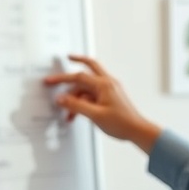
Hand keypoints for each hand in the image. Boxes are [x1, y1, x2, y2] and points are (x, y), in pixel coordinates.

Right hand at [43, 54, 160, 152]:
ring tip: (69, 113)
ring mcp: (110, 89)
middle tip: (67, 59)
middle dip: (77, 62)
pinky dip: (84, 101)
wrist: (137, 131)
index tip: (50, 81)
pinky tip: (78, 113)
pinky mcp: (111, 97)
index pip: (79, 77)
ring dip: (77, 97)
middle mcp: (108, 83)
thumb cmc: (122, 123)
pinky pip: (93, 94)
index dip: (62, 79)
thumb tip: (61, 99)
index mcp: (104, 84)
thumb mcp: (95, 115)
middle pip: (89, 67)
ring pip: (89, 86)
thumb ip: (76, 105)